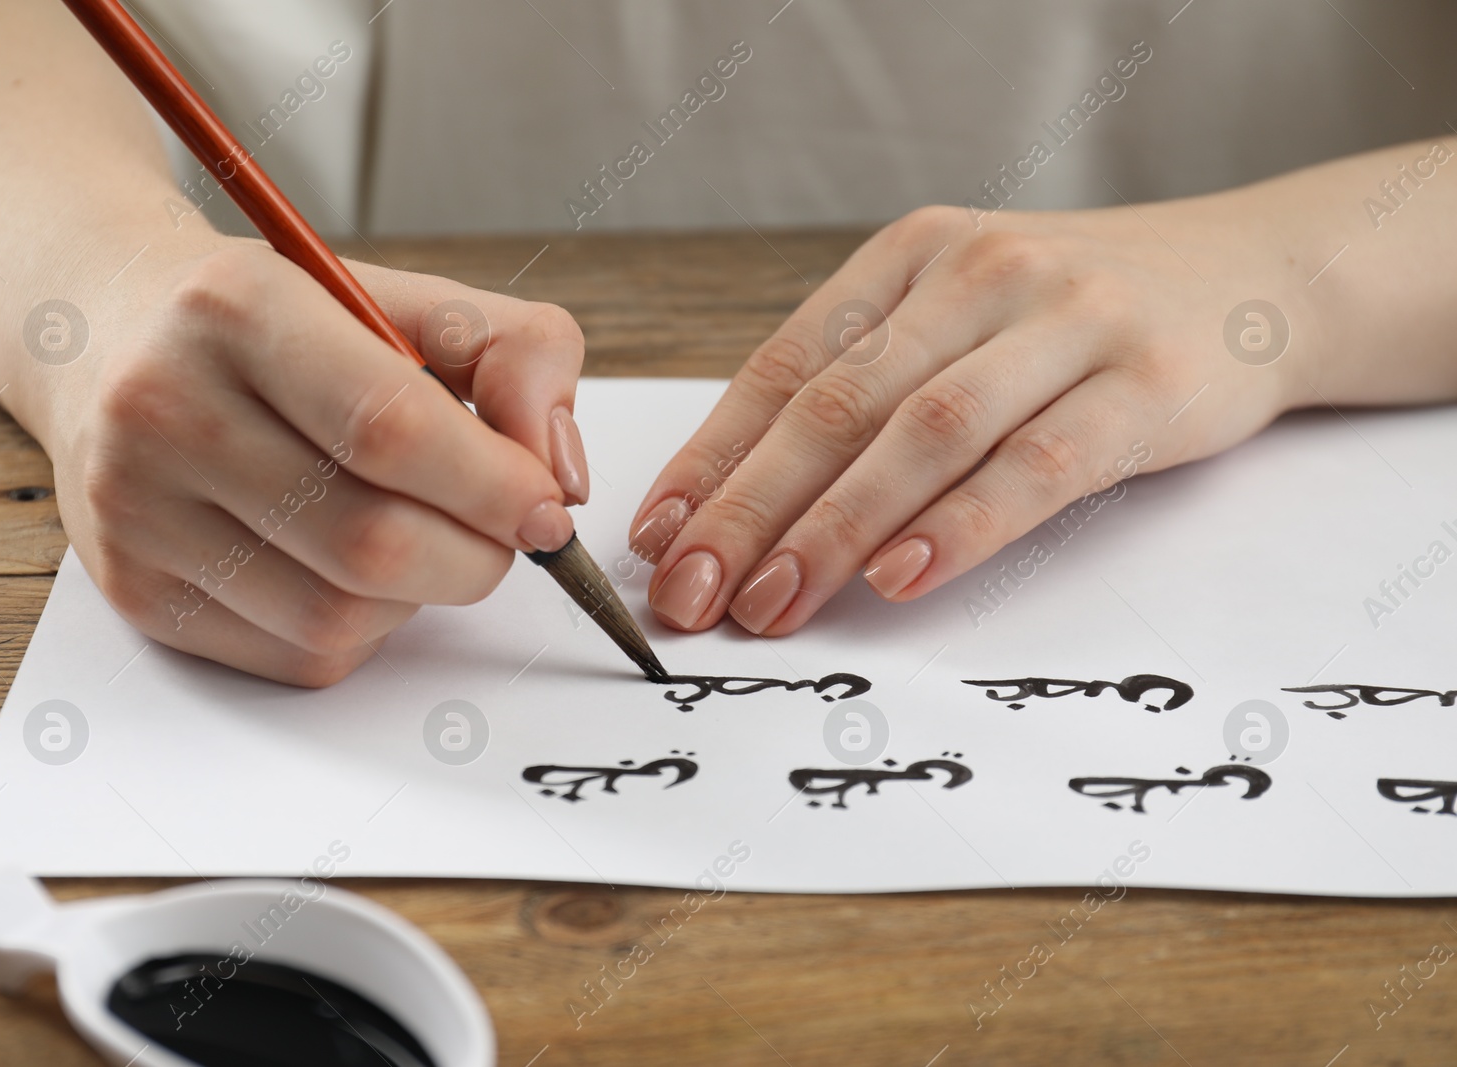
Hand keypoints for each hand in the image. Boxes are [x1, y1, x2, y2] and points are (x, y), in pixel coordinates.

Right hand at [34, 238, 587, 684]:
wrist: (108, 336)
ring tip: (416, 531)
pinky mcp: (135, 590)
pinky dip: (363, 628)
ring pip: (338, 616)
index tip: (547, 509)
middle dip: (474, 555)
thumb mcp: (409, 297)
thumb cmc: (286, 322)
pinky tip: (351, 567)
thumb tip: (559, 478)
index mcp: (237, 308)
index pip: (391, 428)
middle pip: (371, 541)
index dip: (494, 486)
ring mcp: (136, 511)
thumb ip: (518, 356)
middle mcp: (164, 408)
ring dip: (419, 596)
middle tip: (501, 532)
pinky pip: (298, 655)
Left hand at [628, 197, 1312, 633]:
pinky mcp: (1146, 384)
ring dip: (836, 530)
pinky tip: (901, 580)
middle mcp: (978, 274)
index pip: (785, 367)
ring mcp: (1067, 321)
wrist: (1250, 275)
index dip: (713, 458)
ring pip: (923, 435)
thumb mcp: (959, 317)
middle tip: (693, 593)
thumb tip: (743, 500)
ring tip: (774, 604)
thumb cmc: (1073, 319)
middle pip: (837, 405)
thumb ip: (868, 384)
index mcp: (911, 256)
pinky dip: (961, 527)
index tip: (658, 536)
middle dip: (750, 510)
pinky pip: (1036, 467)